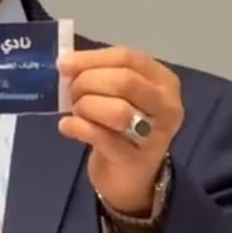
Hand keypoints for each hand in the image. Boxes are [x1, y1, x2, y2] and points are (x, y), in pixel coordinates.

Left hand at [57, 46, 182, 218]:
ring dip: (86, 107)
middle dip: (88, 83)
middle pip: (124, 80)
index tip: (64, 64)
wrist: (130, 174)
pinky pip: (101, 136)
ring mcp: (155, 134)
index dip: (92, 58)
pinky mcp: (135, 159)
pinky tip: (67, 127)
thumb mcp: (116, 93)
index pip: (128, 57)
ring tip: (76, 111)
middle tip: (72, 93)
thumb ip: (97, 74)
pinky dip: (77, 127)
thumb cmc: (120, 125)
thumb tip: (66, 62)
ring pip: (117, 110)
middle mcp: (167, 105)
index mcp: (163, 80)